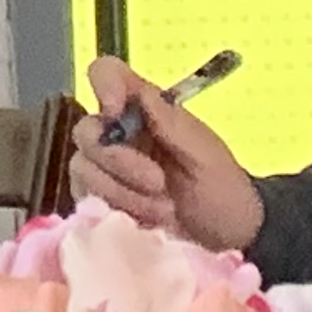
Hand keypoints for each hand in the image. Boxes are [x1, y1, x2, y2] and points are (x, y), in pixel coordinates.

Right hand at [72, 53, 263, 251]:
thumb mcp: (208, 156)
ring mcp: (105, 165)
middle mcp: (118, 131)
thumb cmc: (224, 190)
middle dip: (119, 161)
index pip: (108, 74)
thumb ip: (174, 126)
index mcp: (145, 110)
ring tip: (163, 210)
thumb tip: (143, 92)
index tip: (115, 113)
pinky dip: (116, 208)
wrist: (227, 237)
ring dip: (123, 193)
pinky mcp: (100, 195)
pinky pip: (85, 195)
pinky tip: (144, 219)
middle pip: (87, 129)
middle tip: (158, 184)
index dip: (103, 84)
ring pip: (83, 166)